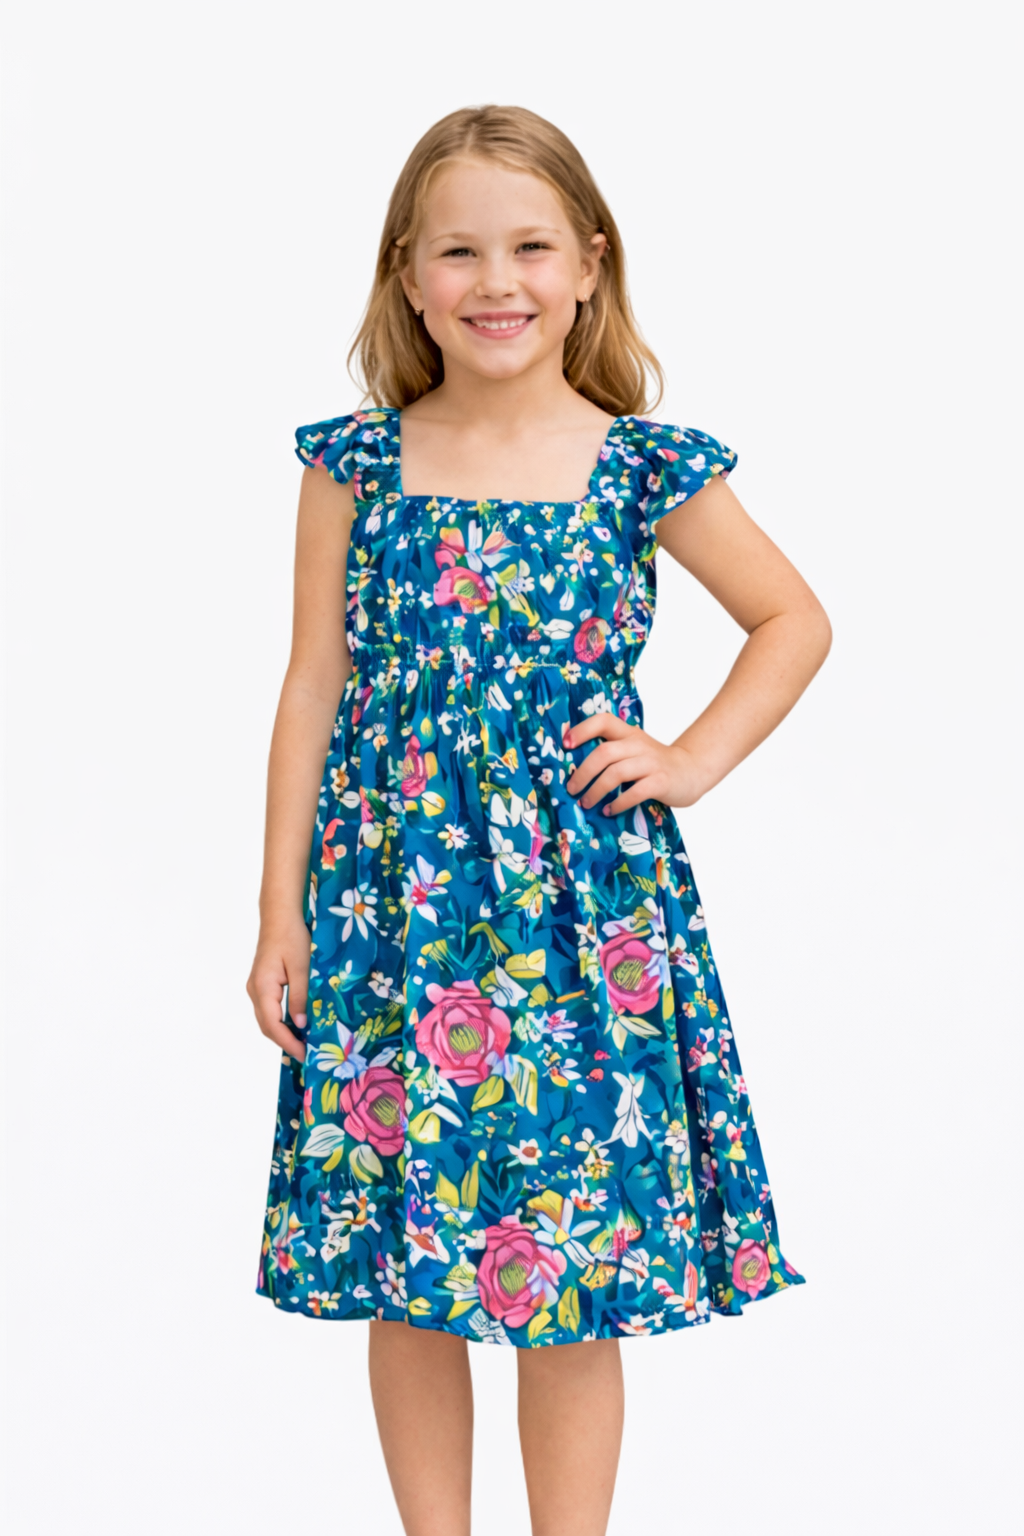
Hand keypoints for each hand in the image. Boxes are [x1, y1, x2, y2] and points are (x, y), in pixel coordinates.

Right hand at [246, 915, 310, 1060]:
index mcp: (262, 987)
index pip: (272, 1025)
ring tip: (304, 1042)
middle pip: (267, 1025)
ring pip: (268, 1018)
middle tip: (307, 1053)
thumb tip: (301, 1025)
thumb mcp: (302, 968)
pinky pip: (270, 1009)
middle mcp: (255, 990)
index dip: (288, 1042)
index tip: (304, 1054)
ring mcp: (257, 987)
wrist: (280, 916)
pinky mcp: (263, 984)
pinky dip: (282, 1021)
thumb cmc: (292, 937)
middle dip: (286, 1041)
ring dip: (284, 1032)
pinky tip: (298, 1024)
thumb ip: (300, 997)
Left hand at [563, 714, 707, 814]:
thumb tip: (574, 771)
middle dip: (583, 773)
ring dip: (596, 790)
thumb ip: (612, 752)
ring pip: (616, 773)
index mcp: (629, 733)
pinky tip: (609, 810)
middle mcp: (639, 744)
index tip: (565, 745)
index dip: (582, 730)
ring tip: (586, 803)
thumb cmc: (654, 764)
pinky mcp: (661, 782)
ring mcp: (651, 763)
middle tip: (571, 789)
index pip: (604, 721)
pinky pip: (635, 792)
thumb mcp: (634, 750)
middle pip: (604, 753)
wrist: (691, 770)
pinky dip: (618, 803)